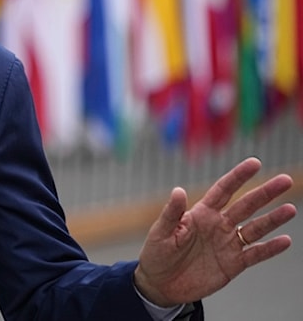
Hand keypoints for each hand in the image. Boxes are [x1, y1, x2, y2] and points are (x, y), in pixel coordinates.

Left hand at [133, 157, 296, 306]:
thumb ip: (172, 213)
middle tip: (285, 180)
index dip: (238, 176)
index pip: (223, 190)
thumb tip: (178, 190)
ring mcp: (227, 244)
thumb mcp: (161, 232)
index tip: (255, 163)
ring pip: (255, 228)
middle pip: (246, 205)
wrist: (162, 284)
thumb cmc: (157, 254)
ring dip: (273, 219)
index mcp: (201, 213)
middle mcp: (218, 225)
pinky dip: (270, 248)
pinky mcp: (233, 264)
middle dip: (265, 193)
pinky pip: (255, 254)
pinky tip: (285, 241)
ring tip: (290, 209)